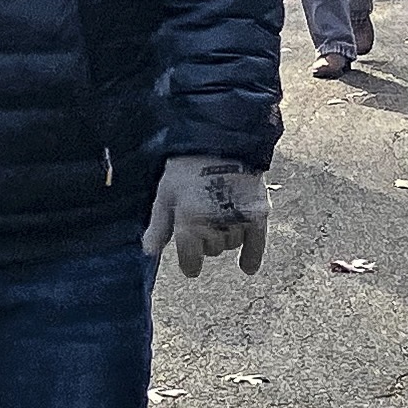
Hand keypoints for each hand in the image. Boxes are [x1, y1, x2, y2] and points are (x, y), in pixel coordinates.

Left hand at [141, 155, 269, 277]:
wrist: (223, 140)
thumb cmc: (187, 166)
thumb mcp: (166, 193)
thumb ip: (159, 225)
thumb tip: (148, 251)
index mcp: (189, 221)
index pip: (191, 261)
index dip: (190, 265)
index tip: (191, 266)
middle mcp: (214, 225)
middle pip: (212, 250)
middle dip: (206, 241)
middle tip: (205, 220)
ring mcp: (238, 219)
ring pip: (231, 243)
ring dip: (225, 237)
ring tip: (221, 217)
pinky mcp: (258, 212)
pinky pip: (256, 243)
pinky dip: (252, 256)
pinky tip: (247, 267)